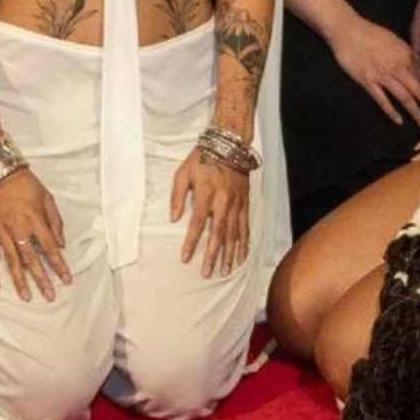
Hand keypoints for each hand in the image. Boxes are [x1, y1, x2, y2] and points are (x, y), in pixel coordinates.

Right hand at [0, 160, 70, 299]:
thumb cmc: (25, 184)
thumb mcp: (47, 197)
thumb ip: (55, 221)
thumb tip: (61, 245)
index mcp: (35, 220)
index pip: (50, 248)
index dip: (59, 265)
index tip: (67, 280)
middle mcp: (19, 229)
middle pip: (32, 259)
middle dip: (42, 279)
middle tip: (50, 296)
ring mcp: (2, 233)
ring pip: (12, 262)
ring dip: (20, 281)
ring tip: (27, 298)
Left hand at [171, 148, 255, 278]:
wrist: (229, 146)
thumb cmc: (202, 158)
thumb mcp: (182, 172)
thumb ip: (177, 196)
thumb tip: (173, 218)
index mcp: (206, 193)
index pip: (197, 223)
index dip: (191, 242)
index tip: (185, 258)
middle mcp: (223, 200)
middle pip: (218, 233)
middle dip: (212, 255)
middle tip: (207, 273)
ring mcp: (236, 203)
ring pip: (234, 233)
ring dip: (229, 254)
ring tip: (225, 271)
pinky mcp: (245, 203)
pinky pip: (246, 227)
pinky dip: (244, 243)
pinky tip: (242, 256)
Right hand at [319, 7, 419, 133]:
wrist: (347, 30)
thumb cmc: (371, 32)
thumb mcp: (395, 39)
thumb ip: (408, 53)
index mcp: (406, 56)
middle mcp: (398, 67)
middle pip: (418, 90)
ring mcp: (382, 75)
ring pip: (404, 97)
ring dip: (416, 112)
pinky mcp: (367, 81)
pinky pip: (382, 100)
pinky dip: (391, 112)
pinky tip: (399, 121)